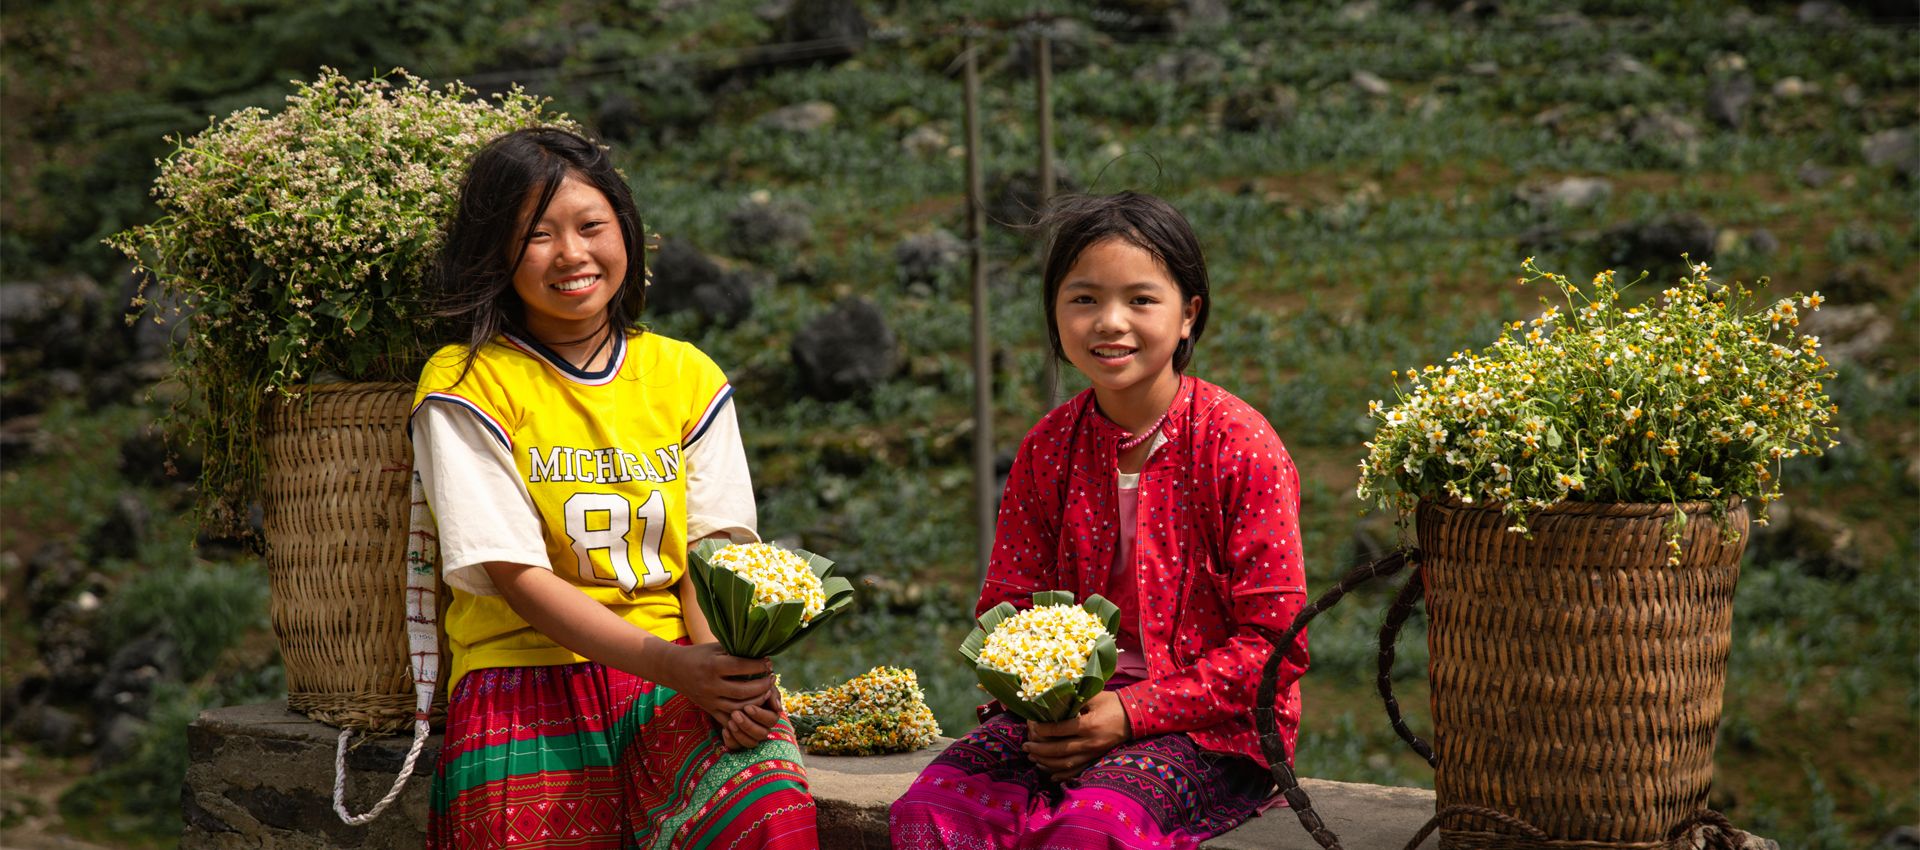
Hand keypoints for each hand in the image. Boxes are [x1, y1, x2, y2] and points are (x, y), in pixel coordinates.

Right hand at [655, 642, 773, 721]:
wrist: (674, 669)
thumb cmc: (699, 654)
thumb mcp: (715, 647)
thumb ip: (736, 651)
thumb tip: (761, 653)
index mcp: (712, 666)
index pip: (741, 667)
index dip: (758, 666)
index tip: (768, 663)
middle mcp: (710, 685)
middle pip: (743, 691)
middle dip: (762, 685)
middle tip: (772, 678)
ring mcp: (709, 700)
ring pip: (739, 708)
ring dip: (757, 701)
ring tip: (767, 691)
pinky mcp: (708, 710)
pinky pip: (729, 718)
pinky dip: (744, 715)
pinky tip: (755, 706)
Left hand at [710, 688, 782, 751]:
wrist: (725, 689)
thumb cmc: (745, 684)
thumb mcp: (759, 684)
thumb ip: (771, 693)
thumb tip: (778, 708)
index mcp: (770, 714)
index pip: (771, 720)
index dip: (760, 715)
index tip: (747, 707)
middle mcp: (762, 727)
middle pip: (762, 734)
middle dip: (748, 725)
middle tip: (735, 714)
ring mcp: (750, 735)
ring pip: (751, 743)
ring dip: (740, 734)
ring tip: (730, 721)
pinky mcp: (737, 740)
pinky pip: (736, 747)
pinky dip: (731, 740)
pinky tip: (724, 730)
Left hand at [1023, 691, 1131, 781]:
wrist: (1134, 717)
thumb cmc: (1112, 703)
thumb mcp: (1093, 696)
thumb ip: (1073, 700)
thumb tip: (1051, 701)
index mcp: (1088, 725)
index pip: (1060, 730)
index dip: (1043, 730)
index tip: (1032, 727)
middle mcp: (1090, 742)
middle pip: (1059, 750)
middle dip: (1039, 750)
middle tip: (1025, 747)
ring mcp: (1093, 753)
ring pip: (1066, 764)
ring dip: (1047, 763)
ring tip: (1032, 758)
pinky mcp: (1095, 758)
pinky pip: (1077, 771)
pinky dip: (1062, 775)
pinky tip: (1050, 774)